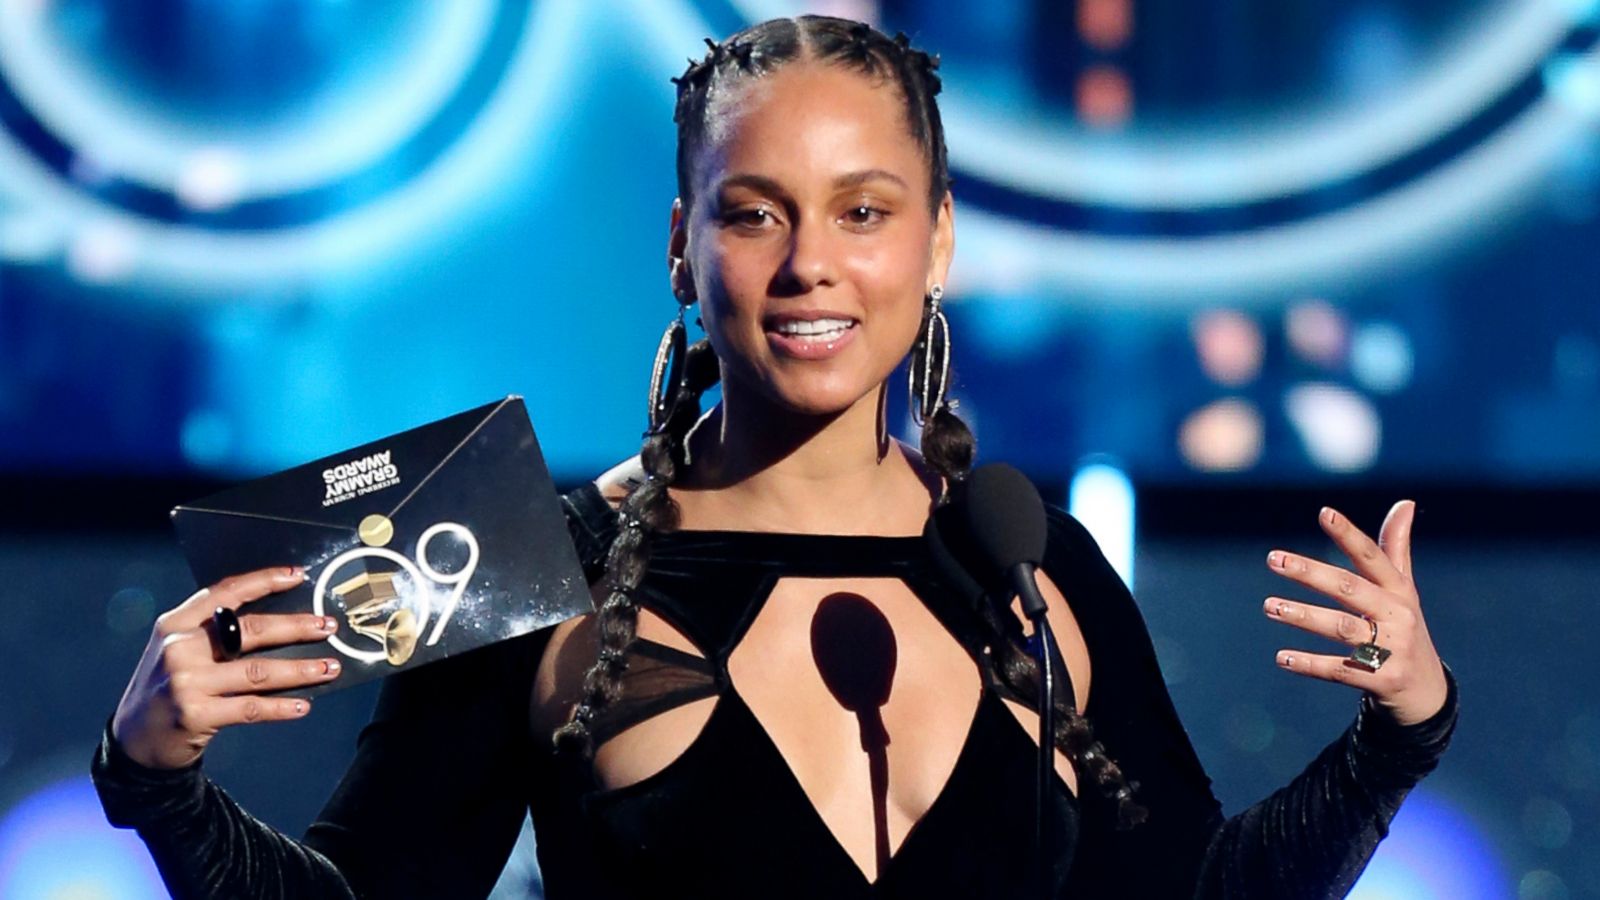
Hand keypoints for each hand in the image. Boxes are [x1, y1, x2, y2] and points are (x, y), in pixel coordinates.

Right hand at [110, 566, 344, 769]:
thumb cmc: (166, 688)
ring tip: (330, 667)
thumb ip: (212, 633)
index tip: (298, 575)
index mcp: (175, 624)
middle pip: (250, 630)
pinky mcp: (196, 715)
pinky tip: (303, 705)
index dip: (264, 580)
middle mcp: (179, 649)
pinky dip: (281, 707)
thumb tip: (279, 622)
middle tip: (327, 627)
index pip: (225, 592)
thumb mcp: (177, 650)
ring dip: (300, 670)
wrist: (134, 741)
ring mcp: (187, 682)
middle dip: (296, 627)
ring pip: (258, 671)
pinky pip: (251, 708)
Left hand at [1262, 501, 1449, 725]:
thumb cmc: (1404, 628)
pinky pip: (1340, 670)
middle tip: (1273, 559)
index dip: (1349, 534)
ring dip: (1303, 616)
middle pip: (1350, 589)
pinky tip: (1282, 658)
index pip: (1372, 556)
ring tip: (1269, 605)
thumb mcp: (1403, 590)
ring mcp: (1393, 649)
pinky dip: (1310, 664)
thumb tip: (1405, 502)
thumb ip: (1395, 548)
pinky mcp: (1383, 680)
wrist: (1427, 691)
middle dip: (1310, 573)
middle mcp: (1398, 615)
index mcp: (1399, 590)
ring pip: (1341, 628)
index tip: (1324, 512)